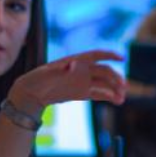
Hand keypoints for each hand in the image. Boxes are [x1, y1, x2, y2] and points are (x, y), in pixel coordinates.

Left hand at [8, 50, 126, 111]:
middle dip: (115, 78)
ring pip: (104, 84)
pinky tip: (117, 101)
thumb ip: (62, 70)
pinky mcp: (82, 93)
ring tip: (122, 99)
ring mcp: (84, 82)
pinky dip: (109, 97)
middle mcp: (83, 70)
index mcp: (76, 61)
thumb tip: (74, 65)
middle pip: (104, 71)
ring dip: (114, 89)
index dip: (110, 55)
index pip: (97, 55)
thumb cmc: (38, 79)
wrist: (32, 93)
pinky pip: (99, 94)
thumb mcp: (48, 74)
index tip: (122, 58)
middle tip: (123, 87)